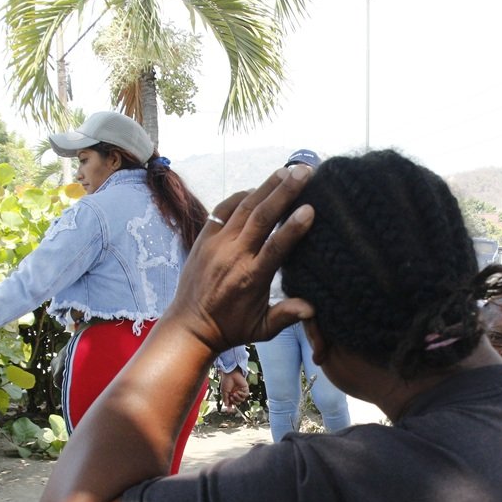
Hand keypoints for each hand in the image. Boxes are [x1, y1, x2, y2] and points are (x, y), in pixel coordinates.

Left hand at [164, 166, 315, 351]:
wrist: (189, 326)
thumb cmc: (231, 328)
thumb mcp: (261, 330)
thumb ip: (286, 316)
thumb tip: (312, 308)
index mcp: (251, 278)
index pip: (276, 247)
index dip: (293, 227)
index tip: (311, 208)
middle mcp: (233, 256)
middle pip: (261, 217)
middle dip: (284, 192)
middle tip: (304, 172)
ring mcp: (216, 244)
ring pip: (243, 207)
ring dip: (266, 187)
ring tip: (286, 171)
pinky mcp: (204, 239)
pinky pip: (222, 210)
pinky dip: (240, 196)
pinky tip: (257, 188)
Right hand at [219, 369, 249, 409]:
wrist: (230, 374)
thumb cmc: (226, 381)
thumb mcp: (224, 392)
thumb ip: (226, 399)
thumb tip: (226, 406)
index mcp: (230, 394)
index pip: (232, 403)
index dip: (231, 406)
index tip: (229, 410)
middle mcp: (236, 393)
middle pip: (237, 402)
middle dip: (234, 401)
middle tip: (231, 397)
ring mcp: (241, 391)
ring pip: (242, 400)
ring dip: (238, 398)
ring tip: (234, 393)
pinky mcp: (245, 388)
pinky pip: (245, 395)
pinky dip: (241, 395)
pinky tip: (238, 391)